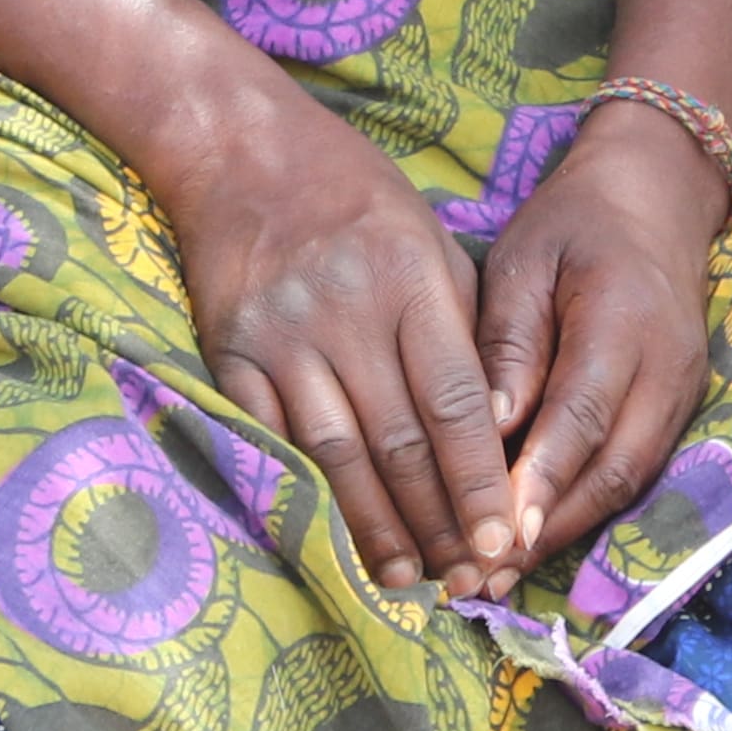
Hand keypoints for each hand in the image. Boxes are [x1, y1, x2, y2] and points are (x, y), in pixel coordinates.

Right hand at [169, 100, 528, 599]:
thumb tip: (500, 432)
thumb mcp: (428, 238)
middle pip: (400, 441)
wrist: (238, 148)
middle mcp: (347, 310)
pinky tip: (330, 533)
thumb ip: (462, 327)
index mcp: (411, 278)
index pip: (456, 401)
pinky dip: (304, 493)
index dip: (478, 480)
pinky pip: (272, 439)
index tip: (501, 543)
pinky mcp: (230, 351)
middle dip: (437, 522)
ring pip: (336, 453)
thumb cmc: (354, 195)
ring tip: (406, 578)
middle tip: (464, 582)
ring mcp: (283, 335)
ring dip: (374, 526)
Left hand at [472, 113, 726, 598]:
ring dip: (564, 535)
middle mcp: (666, 369)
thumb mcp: (526, 258)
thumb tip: (488, 429)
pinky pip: (634, 473)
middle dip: (546, 531)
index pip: (582, 413)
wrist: (657, 198)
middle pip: (611, 469)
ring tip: (496, 580)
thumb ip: (509, 342)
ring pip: (626, 483)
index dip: (544, 479)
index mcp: (623, 318)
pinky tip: (534, 541)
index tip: (498, 534)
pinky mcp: (680, 410)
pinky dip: (584, 513)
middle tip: (479, 581)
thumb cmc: (574, 223)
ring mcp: (682, 394)